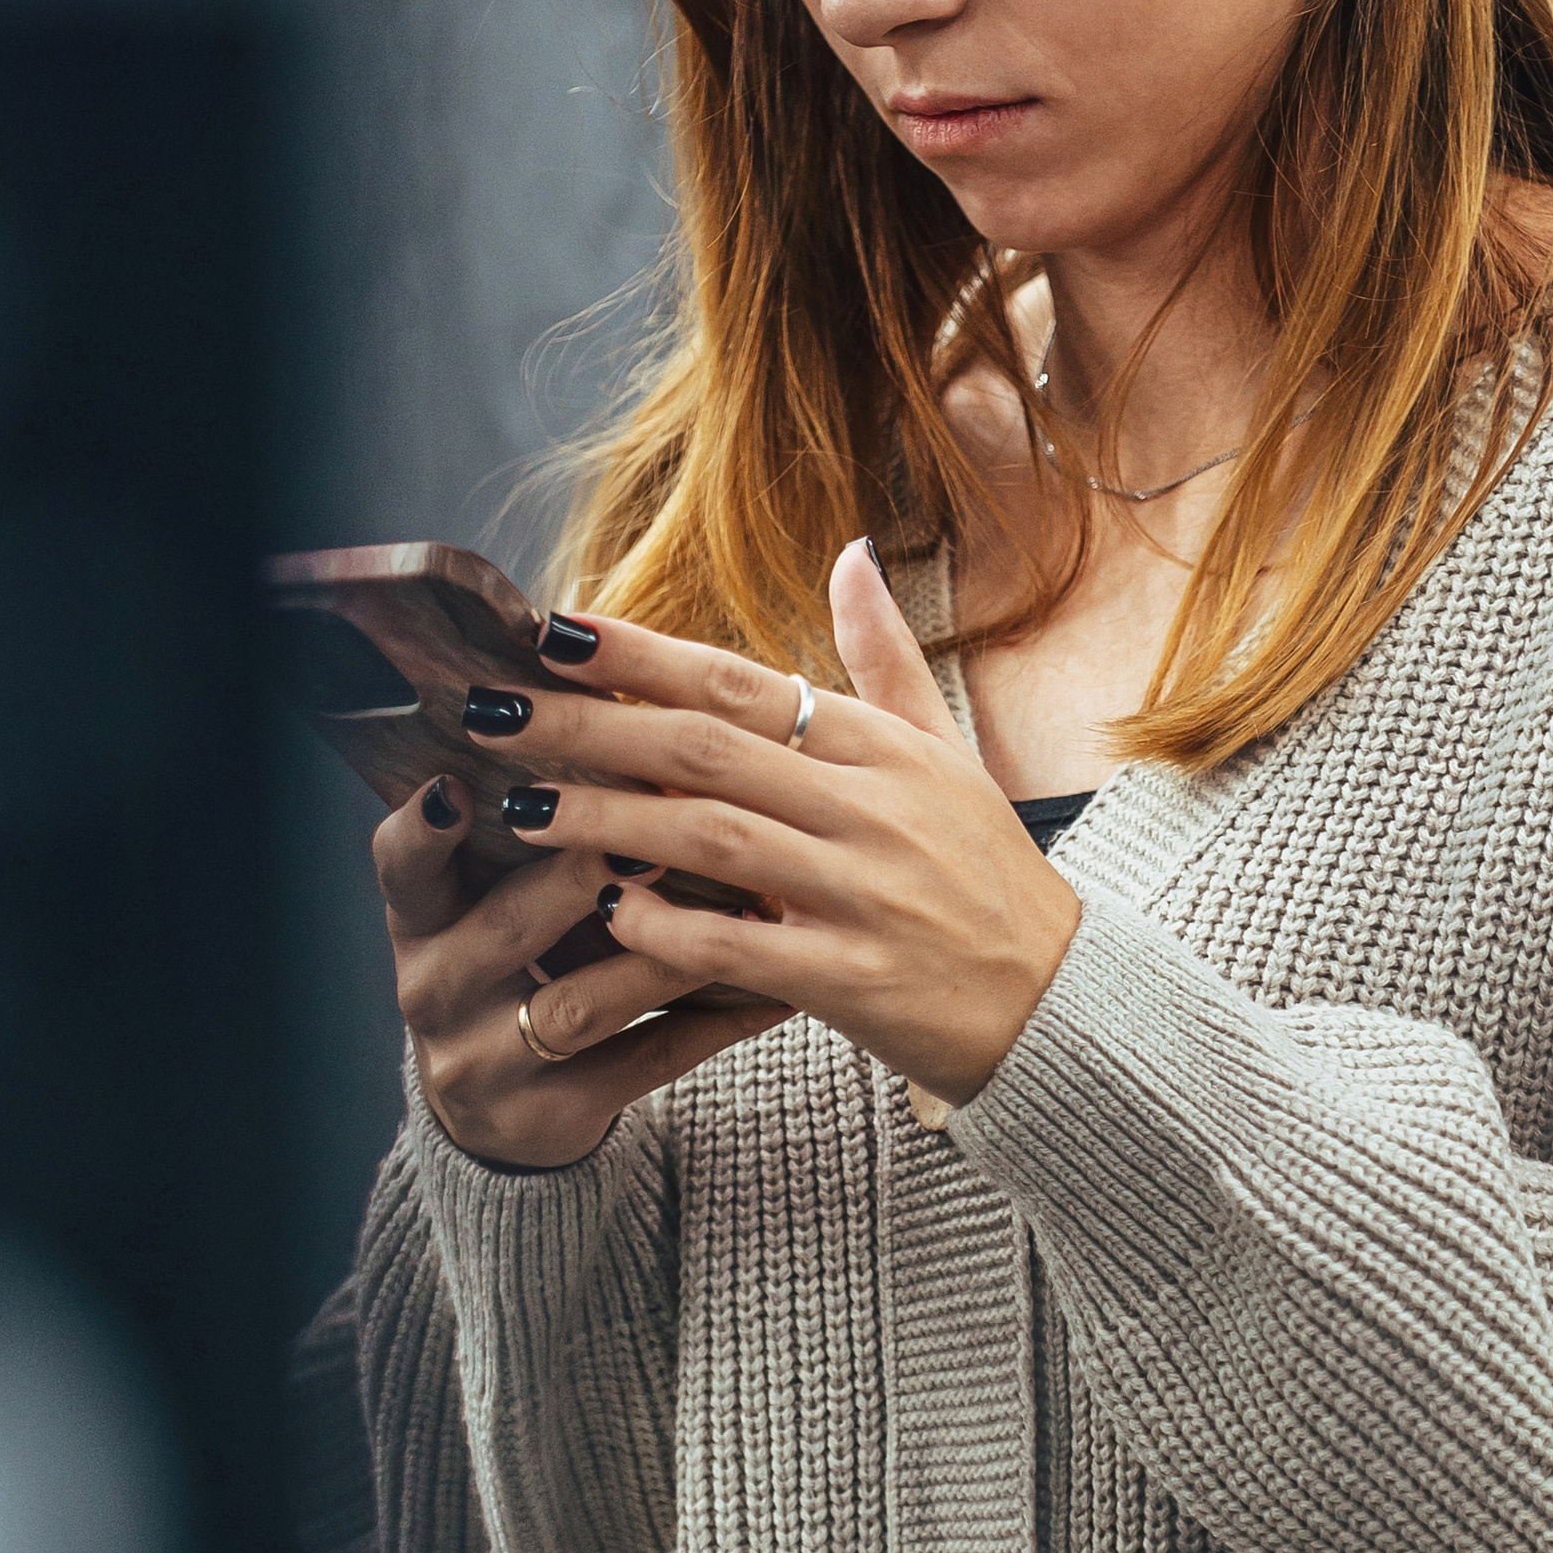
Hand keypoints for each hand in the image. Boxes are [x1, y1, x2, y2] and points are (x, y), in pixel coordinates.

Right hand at [376, 788, 787, 1170]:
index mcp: (420, 921)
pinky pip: (644, 1062)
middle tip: (654, 830)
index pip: (401, 866)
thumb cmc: (516, 969)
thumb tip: (614, 711)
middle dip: (579, 876)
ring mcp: (485, 1063)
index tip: (457, 785)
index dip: (423, 830)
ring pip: (581, 1003)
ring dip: (667, 953)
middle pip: (505, 927)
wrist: (504, 1114)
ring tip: (748, 910)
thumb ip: (532, 832)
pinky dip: (714, 1024)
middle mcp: (435, 991)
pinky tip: (773, 992)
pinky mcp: (548, 1117)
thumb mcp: (493, 904)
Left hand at [463, 542, 1083, 1106]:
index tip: (550, 632)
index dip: (638, 655)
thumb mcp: (947, 753)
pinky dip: (668, 930)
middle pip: (704, 751)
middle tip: (489, 713)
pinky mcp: (853, 981)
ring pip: (710, 841)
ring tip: (520, 808)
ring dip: (605, 821)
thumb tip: (850, 552)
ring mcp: (863, 895)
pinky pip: (740, 949)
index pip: (739, 684)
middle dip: (587, 727)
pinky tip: (605, 914)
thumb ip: (884, 657)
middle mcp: (871, 809)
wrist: (1063, 1000)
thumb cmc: (986, 874)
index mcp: (882, 748)